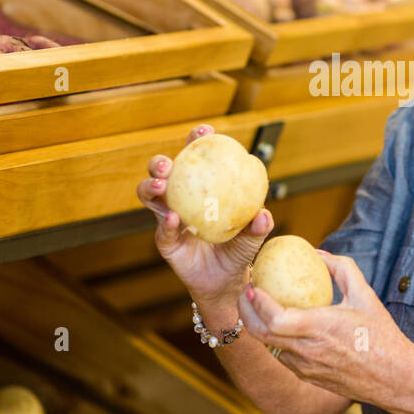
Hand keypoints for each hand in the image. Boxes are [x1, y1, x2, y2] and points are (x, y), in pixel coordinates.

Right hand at [136, 123, 273, 305]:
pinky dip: (167, 221)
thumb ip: (257, 226)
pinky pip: (163, 229)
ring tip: (161, 184)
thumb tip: (264, 214)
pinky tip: (175, 218)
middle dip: (160, 162)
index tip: (205, 131)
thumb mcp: (252, 238)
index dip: (197, 141)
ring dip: (151, 186)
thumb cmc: (238, 251)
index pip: (195, 159)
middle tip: (168, 164)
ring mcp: (168, 218)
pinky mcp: (165, 241)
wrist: (226, 282)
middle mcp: (180, 198)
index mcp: (201, 188)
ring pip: (149, 196)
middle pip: (162, 173)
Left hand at [237, 250, 413, 404]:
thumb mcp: (365, 295)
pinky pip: (282, 356)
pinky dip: (274, 340)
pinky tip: (278, 326)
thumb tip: (318, 253)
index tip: (252, 285)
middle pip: (261, 334)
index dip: (256, 303)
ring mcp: (306, 368)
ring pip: (268, 347)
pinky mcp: (308, 377)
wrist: (395, 378)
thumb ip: (342, 269)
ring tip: (256, 306)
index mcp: (320, 328)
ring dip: (258, 326)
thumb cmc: (382, 336)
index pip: (274, 319)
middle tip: (245, 292)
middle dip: (246, 311)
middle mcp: (308, 351)